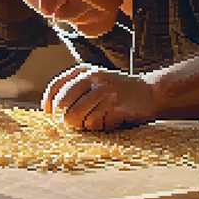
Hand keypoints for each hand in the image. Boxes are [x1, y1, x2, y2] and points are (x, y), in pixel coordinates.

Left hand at [42, 63, 157, 130]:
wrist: (150, 93)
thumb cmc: (117, 90)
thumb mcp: (95, 80)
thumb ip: (74, 89)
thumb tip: (50, 109)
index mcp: (85, 71)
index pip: (56, 86)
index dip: (48, 102)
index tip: (48, 114)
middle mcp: (93, 79)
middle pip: (63, 105)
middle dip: (66, 117)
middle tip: (74, 122)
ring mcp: (105, 93)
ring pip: (77, 117)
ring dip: (83, 124)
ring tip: (95, 120)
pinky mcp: (115, 108)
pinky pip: (95, 125)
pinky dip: (98, 127)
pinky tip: (108, 120)